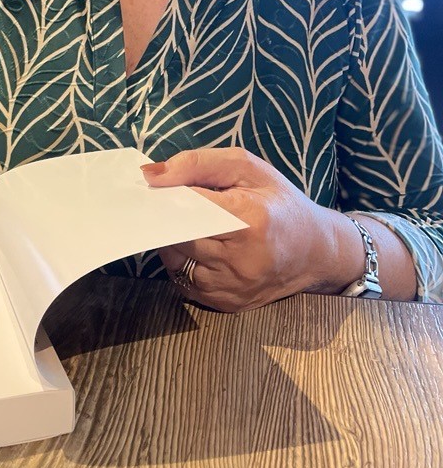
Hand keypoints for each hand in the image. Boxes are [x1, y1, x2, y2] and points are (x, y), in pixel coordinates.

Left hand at [142, 147, 348, 311]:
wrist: (315, 252)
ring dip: (173, 239)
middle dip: (167, 217)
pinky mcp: (226, 303)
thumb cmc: (279, 203)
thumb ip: (197, 164)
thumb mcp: (247, 168)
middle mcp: (241, 259)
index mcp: (250, 220)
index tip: (160, 185)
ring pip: (176, 258)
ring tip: (190, 224)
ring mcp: (233, 286)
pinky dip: (183, 261)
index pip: (189, 205)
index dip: (170, 194)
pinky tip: (199, 246)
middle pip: (178, 234)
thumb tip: (151, 174)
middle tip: (171, 203)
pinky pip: (183, 279)